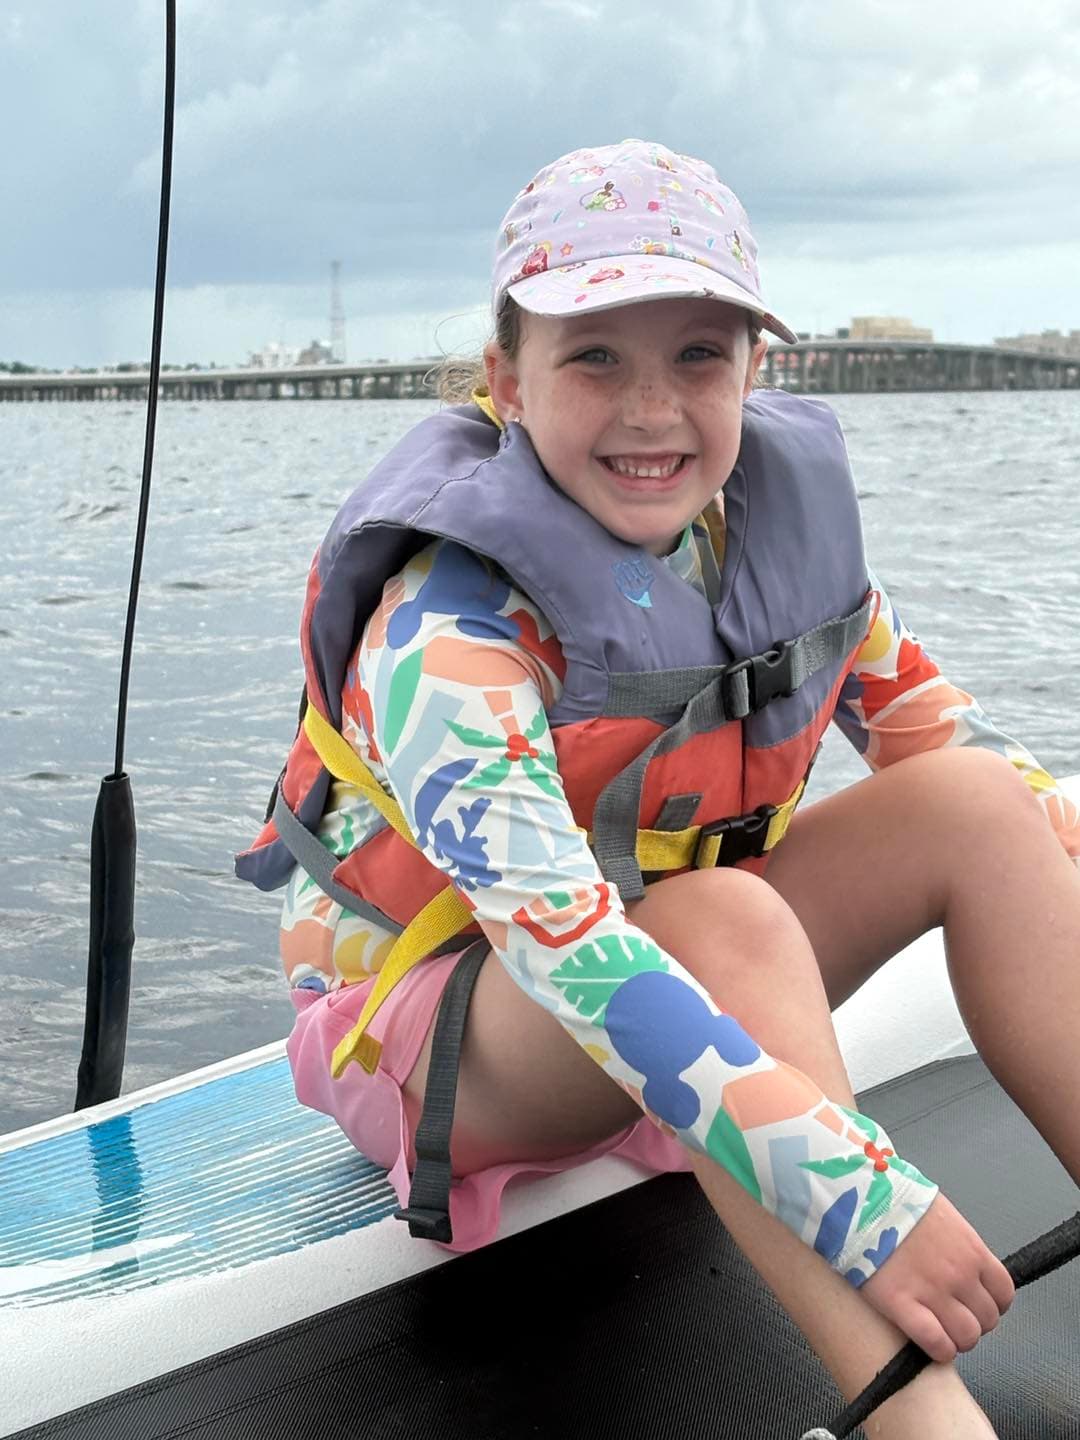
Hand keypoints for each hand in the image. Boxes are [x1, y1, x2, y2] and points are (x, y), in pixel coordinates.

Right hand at [859, 1192, 1014, 1362]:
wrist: (861, 1199)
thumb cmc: (896, 1200)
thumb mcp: (940, 1213)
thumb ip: (959, 1242)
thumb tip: (963, 1259)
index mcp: (971, 1250)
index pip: (1003, 1293)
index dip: (992, 1304)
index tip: (978, 1304)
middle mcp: (959, 1275)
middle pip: (987, 1319)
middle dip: (974, 1323)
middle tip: (955, 1318)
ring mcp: (933, 1292)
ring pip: (966, 1337)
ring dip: (957, 1339)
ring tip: (942, 1331)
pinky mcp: (902, 1305)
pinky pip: (936, 1344)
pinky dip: (939, 1350)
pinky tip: (931, 1343)